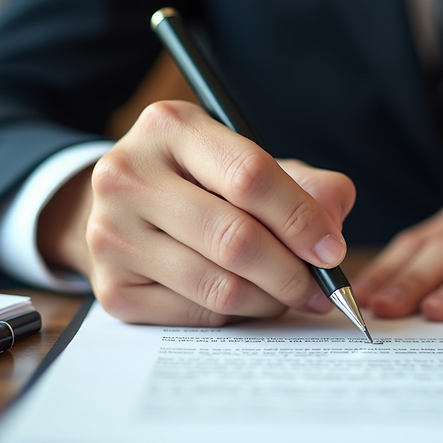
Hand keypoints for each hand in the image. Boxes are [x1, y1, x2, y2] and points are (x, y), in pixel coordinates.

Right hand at [38, 101, 355, 325]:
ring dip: (269, 299)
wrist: (129, 208)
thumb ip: (307, 185)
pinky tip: (247, 301)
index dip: (300, 219)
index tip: (332, 251)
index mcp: (170, 127)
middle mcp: (128, 175)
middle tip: (321, 290)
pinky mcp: (110, 288)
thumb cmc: (205, 184)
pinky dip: (235, 315)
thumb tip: (332, 225)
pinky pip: (195, 315)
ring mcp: (110, 234)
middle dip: (292, 272)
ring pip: (218, 285)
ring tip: (290, 296)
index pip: (249, 175)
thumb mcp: (251, 163)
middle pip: (234, 238)